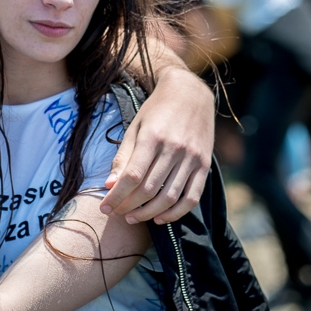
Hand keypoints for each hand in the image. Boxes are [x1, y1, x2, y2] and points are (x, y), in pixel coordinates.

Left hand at [101, 69, 213, 223]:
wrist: (190, 93)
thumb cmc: (156, 110)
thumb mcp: (135, 127)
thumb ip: (123, 157)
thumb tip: (110, 185)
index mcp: (152, 137)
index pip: (132, 176)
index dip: (117, 196)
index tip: (105, 208)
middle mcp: (174, 148)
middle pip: (149, 189)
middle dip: (129, 206)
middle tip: (116, 213)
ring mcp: (192, 158)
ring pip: (170, 197)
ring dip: (149, 213)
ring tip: (133, 217)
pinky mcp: (204, 165)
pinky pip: (192, 197)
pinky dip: (176, 213)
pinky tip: (160, 218)